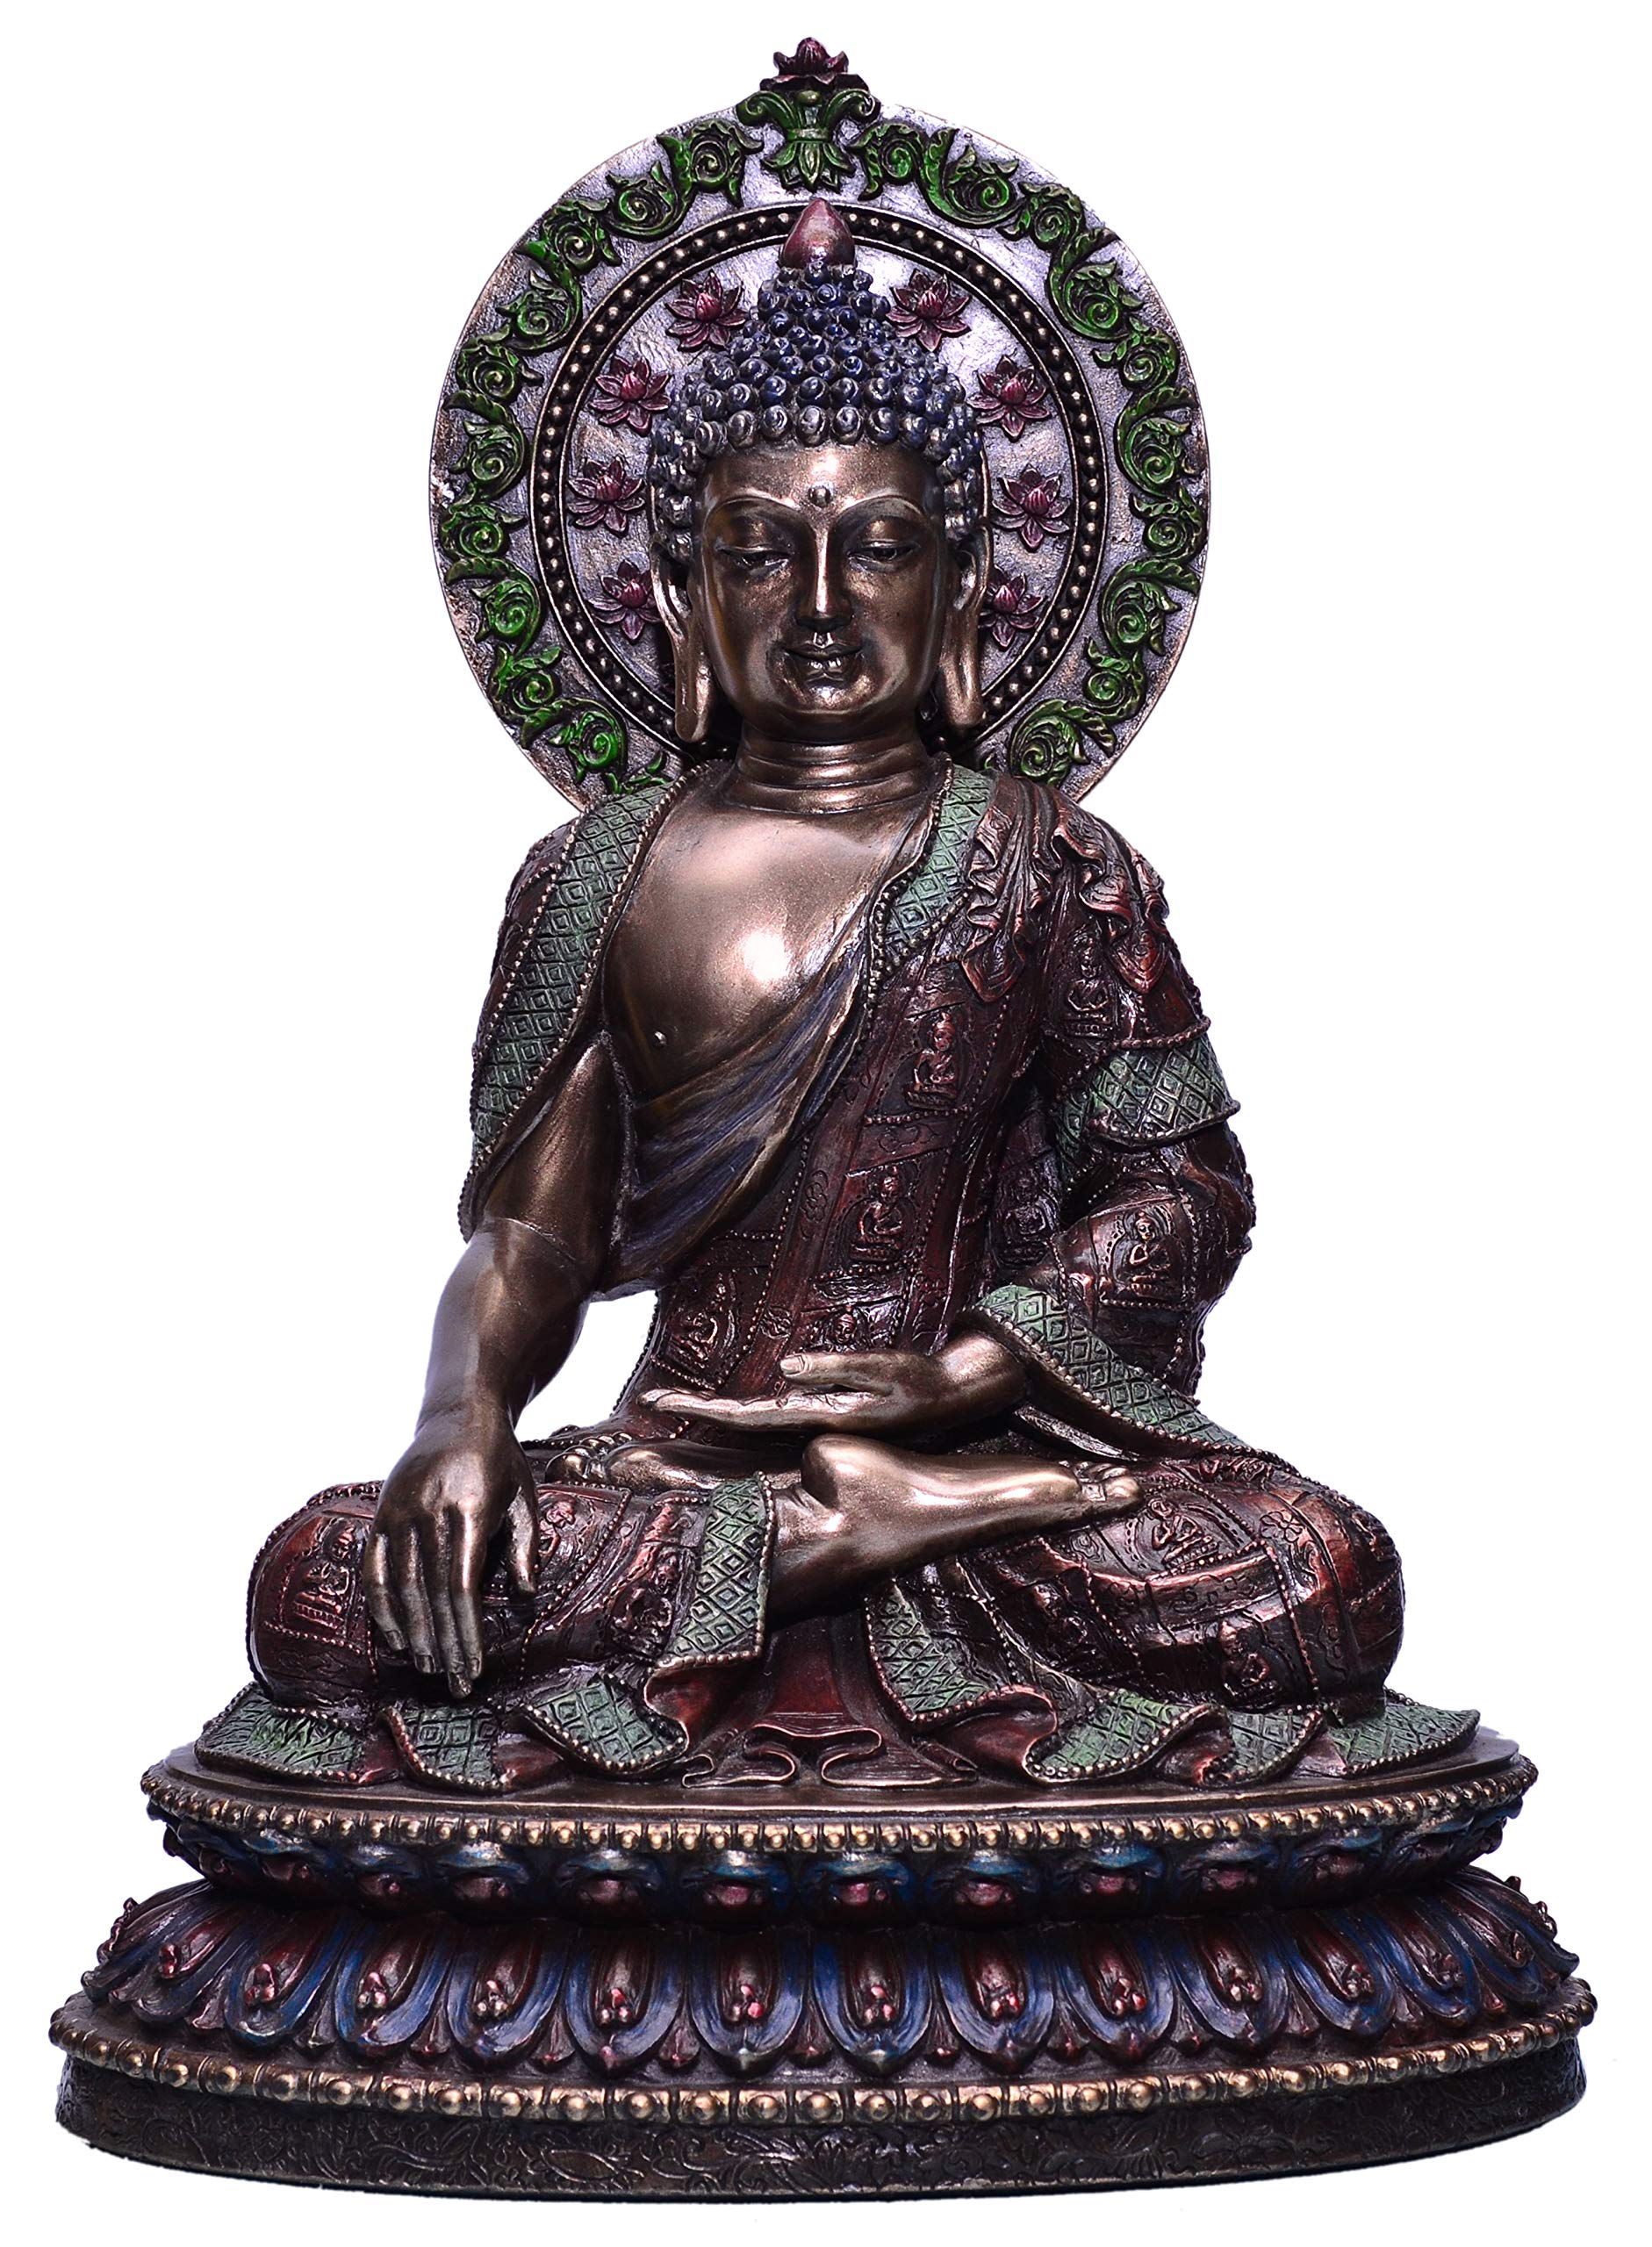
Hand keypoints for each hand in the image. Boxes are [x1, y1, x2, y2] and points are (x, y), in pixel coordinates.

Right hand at [363, 1405, 537, 1696]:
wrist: (459, 1415)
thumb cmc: (499, 1462)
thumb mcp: (523, 1498)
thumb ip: (524, 1547)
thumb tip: (525, 1597)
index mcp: (467, 1511)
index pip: (462, 1588)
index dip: (466, 1633)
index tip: (474, 1667)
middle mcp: (427, 1514)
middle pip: (432, 1595)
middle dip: (444, 1645)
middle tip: (454, 1683)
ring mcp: (398, 1513)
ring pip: (402, 1587)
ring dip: (415, 1634)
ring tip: (430, 1668)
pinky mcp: (380, 1514)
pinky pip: (375, 1570)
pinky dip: (382, 1608)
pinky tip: (395, 1638)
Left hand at [643, 1330, 1024, 1437]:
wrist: (952, 1398)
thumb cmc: (920, 1381)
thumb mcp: (884, 1370)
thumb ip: (836, 1370)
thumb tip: (785, 1368)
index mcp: (815, 1415)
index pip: (743, 1416)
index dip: (700, 1410)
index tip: (658, 1404)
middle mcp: (806, 1424)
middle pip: (735, 1424)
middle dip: (691, 1415)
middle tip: (644, 1405)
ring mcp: (813, 1424)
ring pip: (749, 1425)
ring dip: (710, 1418)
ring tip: (668, 1409)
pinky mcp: (822, 1417)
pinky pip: (770, 1420)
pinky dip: (739, 1418)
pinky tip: (719, 1414)